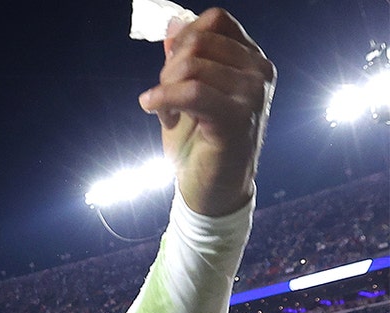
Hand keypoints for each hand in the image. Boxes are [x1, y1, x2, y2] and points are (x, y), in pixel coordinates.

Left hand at [139, 8, 275, 215]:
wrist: (212, 190)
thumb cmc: (199, 143)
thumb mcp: (186, 93)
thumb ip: (183, 58)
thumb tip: (172, 23)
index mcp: (251, 59)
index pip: (216, 21)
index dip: (182, 38)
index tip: (169, 69)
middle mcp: (258, 71)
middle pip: (199, 40)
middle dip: (168, 66)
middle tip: (164, 97)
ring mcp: (252, 93)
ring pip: (192, 66)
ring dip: (165, 88)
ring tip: (165, 113)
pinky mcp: (236, 117)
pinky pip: (192, 92)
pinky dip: (163, 99)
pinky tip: (155, 112)